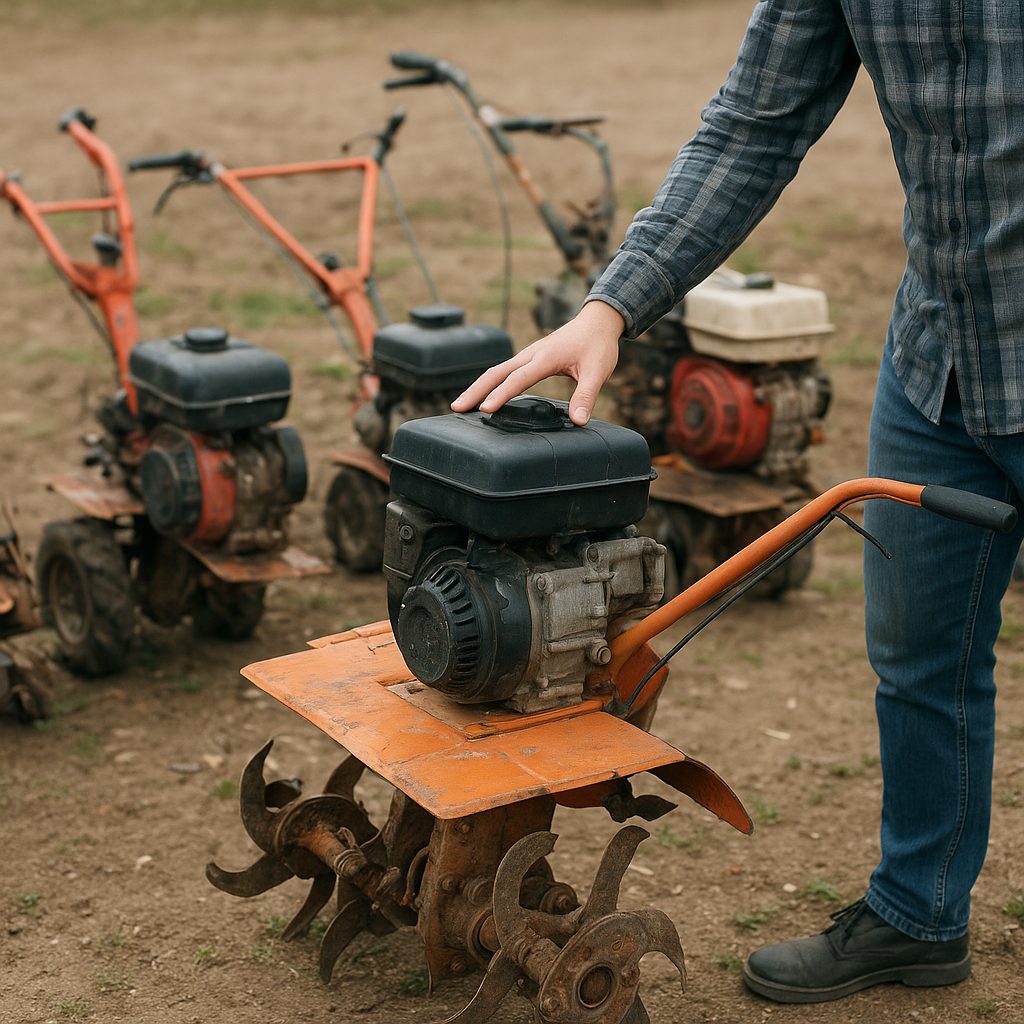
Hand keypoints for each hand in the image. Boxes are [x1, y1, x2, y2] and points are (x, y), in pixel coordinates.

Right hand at [451, 300, 623, 425]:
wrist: (597, 322)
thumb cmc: (597, 346)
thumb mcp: (597, 372)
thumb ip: (586, 396)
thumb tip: (579, 421)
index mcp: (545, 357)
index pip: (519, 378)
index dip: (502, 394)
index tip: (486, 409)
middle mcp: (531, 354)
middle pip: (496, 372)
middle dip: (476, 390)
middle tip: (457, 408)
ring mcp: (527, 355)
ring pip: (496, 371)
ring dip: (478, 387)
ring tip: (461, 405)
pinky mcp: (528, 359)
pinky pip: (503, 371)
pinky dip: (489, 383)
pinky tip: (483, 396)